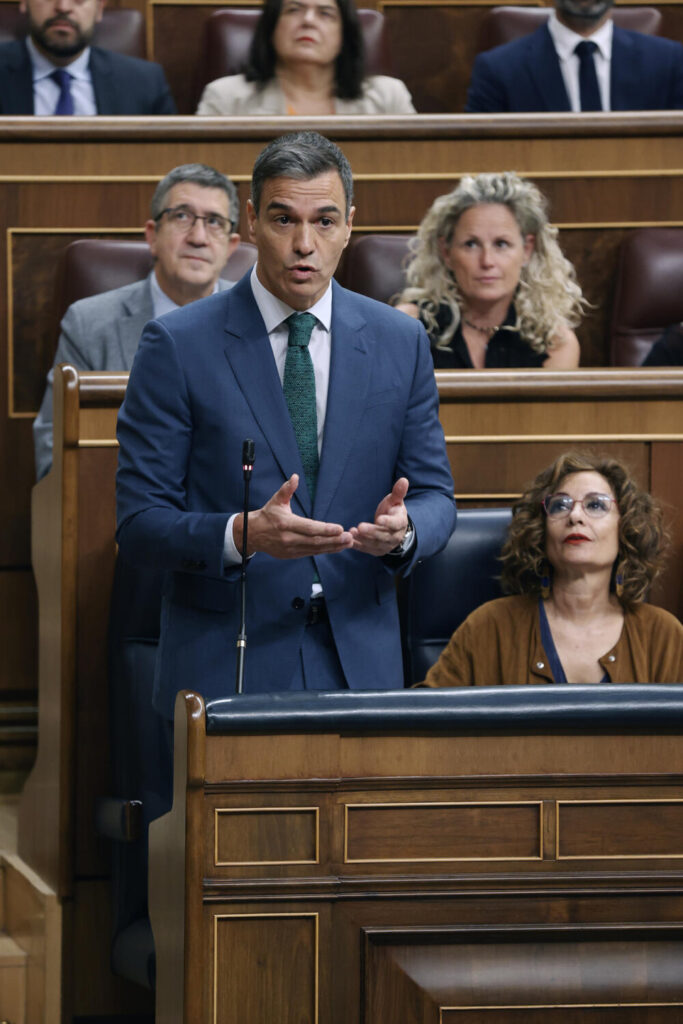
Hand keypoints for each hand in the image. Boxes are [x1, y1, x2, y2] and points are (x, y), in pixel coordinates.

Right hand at [234, 474, 353, 558]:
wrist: (252, 534)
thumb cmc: (267, 515)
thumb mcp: (276, 501)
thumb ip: (287, 489)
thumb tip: (295, 477)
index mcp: (286, 523)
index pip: (309, 527)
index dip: (325, 529)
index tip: (339, 528)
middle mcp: (288, 538)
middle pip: (315, 541)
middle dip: (334, 540)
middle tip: (349, 537)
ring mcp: (290, 549)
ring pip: (315, 549)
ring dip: (333, 546)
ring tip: (348, 543)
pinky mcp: (292, 555)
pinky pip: (311, 553)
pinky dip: (325, 551)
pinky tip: (337, 547)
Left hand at [349, 477, 409, 556]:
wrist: (394, 530)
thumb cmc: (392, 512)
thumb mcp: (395, 502)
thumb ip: (398, 493)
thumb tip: (403, 480)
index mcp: (400, 523)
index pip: (395, 524)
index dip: (387, 522)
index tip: (379, 519)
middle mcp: (394, 537)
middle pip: (383, 536)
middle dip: (372, 532)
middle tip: (360, 527)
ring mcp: (385, 546)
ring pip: (374, 544)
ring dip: (363, 539)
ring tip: (352, 532)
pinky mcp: (376, 551)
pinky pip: (366, 549)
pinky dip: (357, 546)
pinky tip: (349, 540)